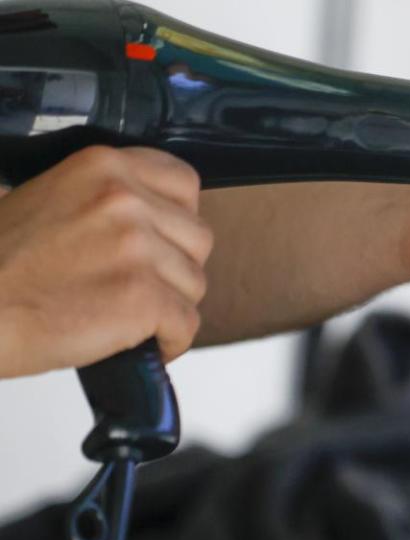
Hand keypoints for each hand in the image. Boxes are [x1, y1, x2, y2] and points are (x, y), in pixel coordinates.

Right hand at [0, 146, 212, 376]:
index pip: (184, 184)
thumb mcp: (53, 199)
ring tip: (130, 317)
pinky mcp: (141, 296)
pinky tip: (141, 344)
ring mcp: (136, 248)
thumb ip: (108, 201)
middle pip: (197, 239)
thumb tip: (159, 225)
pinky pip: (186, 324)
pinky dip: (170, 342)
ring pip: (195, 284)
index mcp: (104, 166)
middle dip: (175, 269)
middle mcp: (124, 200)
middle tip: (139, 287)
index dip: (178, 222)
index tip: (163, 242)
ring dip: (170, 307)